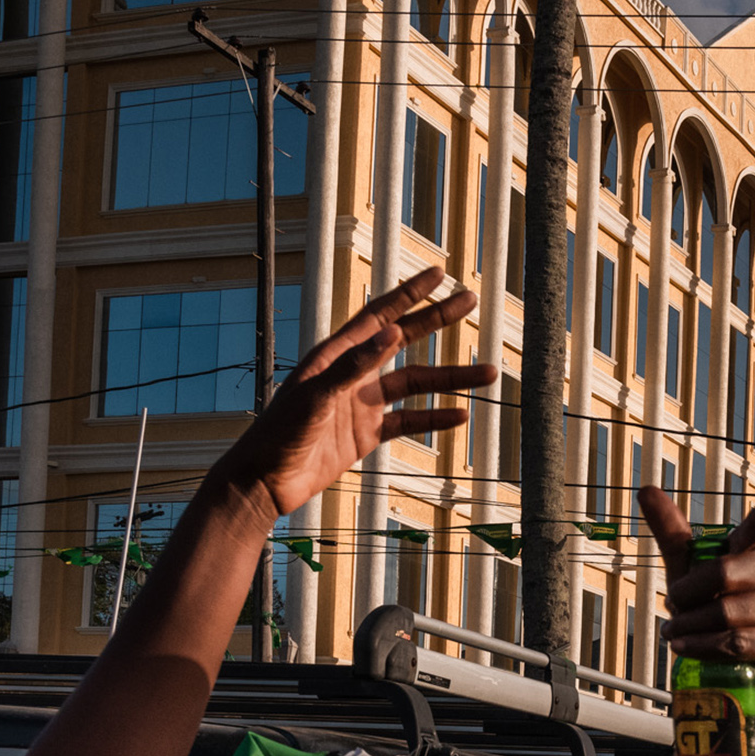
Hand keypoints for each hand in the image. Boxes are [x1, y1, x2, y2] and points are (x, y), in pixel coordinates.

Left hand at [214, 270, 486, 518]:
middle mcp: (353, 373)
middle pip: (405, 340)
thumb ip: (355, 366)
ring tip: (489, 373)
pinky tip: (461, 415)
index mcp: (336, 355)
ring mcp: (362, 403)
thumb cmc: (280, 434)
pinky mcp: (366, 433)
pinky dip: (435, 417)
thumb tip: (393, 333)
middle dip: (437, 320)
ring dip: (451, 379)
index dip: (409, 294)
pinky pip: (408, 421)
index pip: (380, 315)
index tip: (438, 273)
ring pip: (417, 384)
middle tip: (470, 300)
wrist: (265, 481)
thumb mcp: (316, 397)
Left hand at [639, 477, 754, 677]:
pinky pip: (735, 643)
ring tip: (674, 632)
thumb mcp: (687, 567)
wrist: (730, 659)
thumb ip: (670, 531)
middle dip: (686, 593)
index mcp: (750, 548)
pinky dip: (701, 646)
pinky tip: (685, 647)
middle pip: (723, 573)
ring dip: (688, 626)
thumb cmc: (709, 602)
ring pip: (726, 614)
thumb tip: (645, 489)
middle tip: (673, 605)